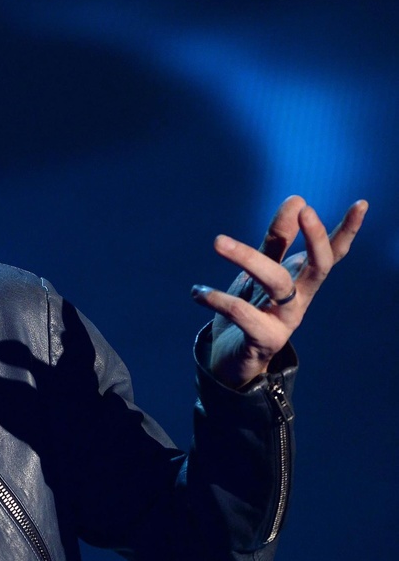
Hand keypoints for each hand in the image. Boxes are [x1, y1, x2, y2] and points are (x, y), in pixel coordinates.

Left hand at [192, 195, 366, 388]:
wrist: (229, 361)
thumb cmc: (249, 310)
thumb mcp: (260, 271)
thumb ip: (277, 240)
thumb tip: (297, 199)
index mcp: (302, 281)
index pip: (331, 254)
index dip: (346, 231)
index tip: (362, 203)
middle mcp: (300, 300)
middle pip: (317, 266)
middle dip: (315, 237)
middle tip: (304, 209)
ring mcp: (285, 321)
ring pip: (277, 283)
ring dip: (248, 257)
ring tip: (218, 241)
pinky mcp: (263, 339)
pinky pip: (243, 313)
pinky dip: (217, 298)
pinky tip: (197, 291)